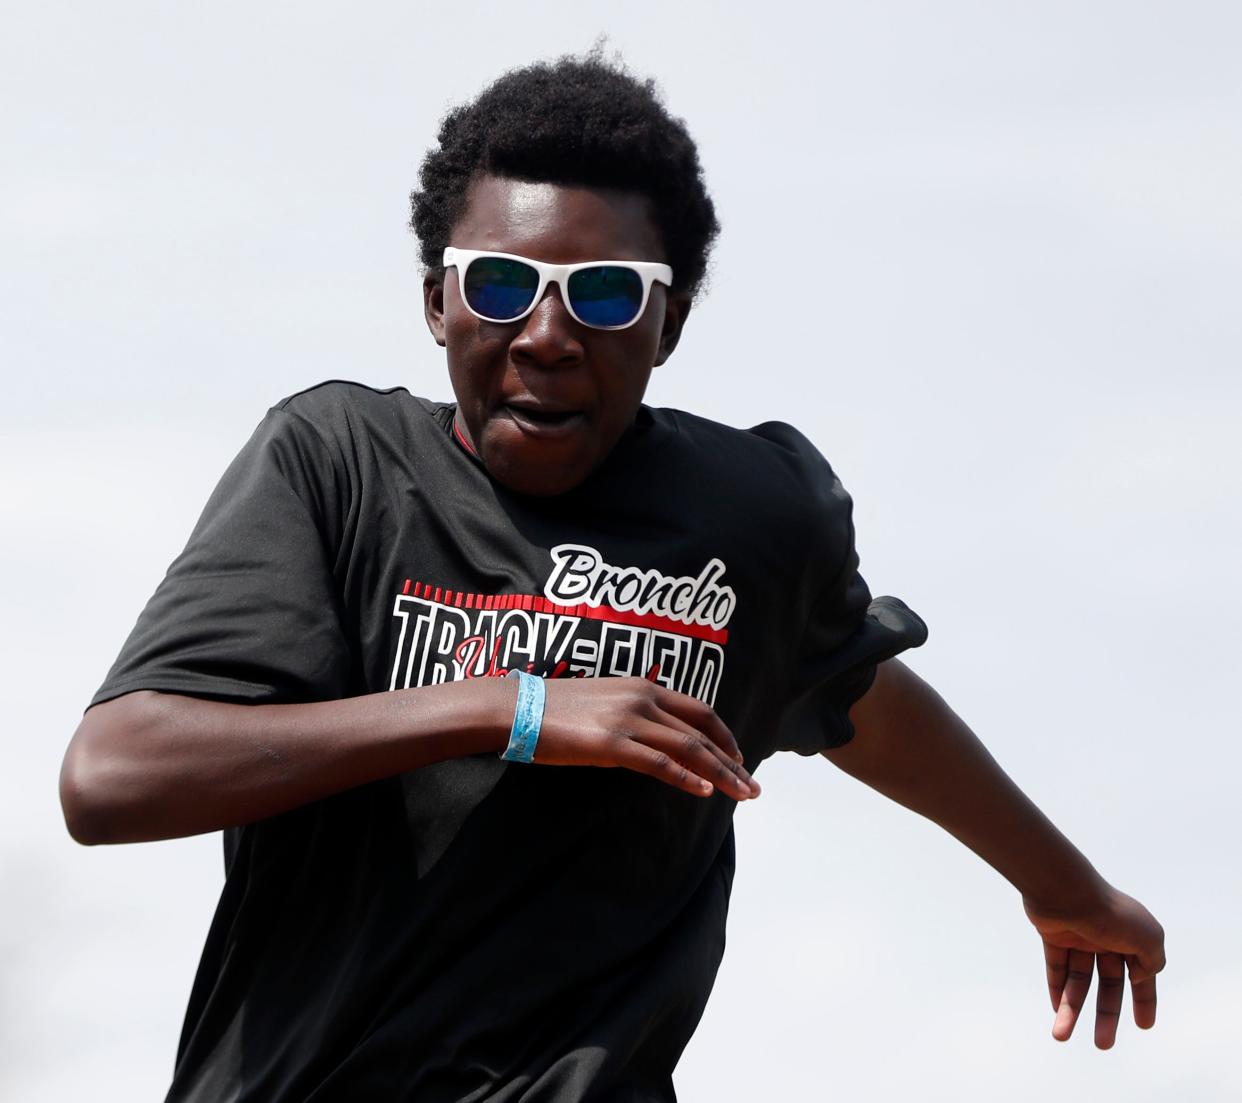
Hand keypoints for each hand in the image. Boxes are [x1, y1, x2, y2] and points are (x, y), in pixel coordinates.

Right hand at [534, 677, 758, 800]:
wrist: (517, 707)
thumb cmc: (554, 708)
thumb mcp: (604, 700)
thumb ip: (632, 713)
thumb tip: (653, 737)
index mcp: (642, 686)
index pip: (699, 710)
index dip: (724, 735)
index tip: (738, 757)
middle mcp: (642, 699)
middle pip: (702, 733)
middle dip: (732, 762)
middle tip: (752, 787)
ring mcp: (628, 721)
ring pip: (689, 749)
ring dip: (721, 774)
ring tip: (742, 794)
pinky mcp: (611, 745)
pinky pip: (659, 764)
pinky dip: (686, 779)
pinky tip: (705, 793)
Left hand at [1023, 887, 1164, 1047]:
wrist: (1065, 889)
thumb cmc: (1109, 912)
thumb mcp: (1147, 938)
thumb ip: (1152, 960)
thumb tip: (1142, 977)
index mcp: (1133, 936)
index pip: (1142, 975)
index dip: (1144, 1000)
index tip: (1144, 1026)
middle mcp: (1107, 937)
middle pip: (1108, 984)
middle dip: (1105, 1016)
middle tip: (1103, 1045)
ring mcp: (1080, 936)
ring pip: (1078, 980)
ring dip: (1070, 1009)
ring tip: (1061, 1036)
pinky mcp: (1054, 934)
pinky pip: (1056, 966)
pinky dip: (1055, 988)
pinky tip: (1055, 1010)